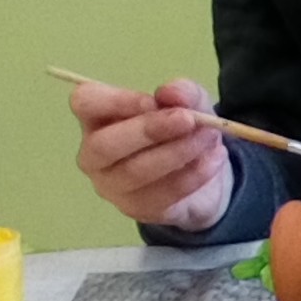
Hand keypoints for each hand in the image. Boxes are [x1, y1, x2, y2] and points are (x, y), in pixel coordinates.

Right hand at [71, 78, 234, 231]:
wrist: (205, 173)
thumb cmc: (183, 130)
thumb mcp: (193, 104)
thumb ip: (184, 93)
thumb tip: (171, 92)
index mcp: (99, 118)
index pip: (85, 103)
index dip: (115, 101)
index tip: (152, 101)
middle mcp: (95, 154)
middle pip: (103, 144)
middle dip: (148, 130)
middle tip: (189, 120)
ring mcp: (112, 185)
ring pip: (134, 171)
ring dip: (178, 152)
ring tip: (211, 137)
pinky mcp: (137, 208)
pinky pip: (162, 193)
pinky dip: (194, 174)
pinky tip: (215, 159)